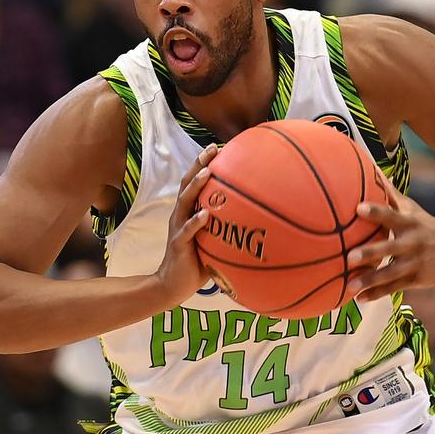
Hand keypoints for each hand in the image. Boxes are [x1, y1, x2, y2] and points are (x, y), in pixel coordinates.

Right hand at [154, 144, 217, 303]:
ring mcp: (178, 228)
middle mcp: (180, 215)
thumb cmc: (197, 264)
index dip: (204, 164)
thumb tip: (262, 224)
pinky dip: (196, 222)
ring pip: (184, 201)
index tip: (219, 148)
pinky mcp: (178, 244)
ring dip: (196, 185)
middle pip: (187, 184)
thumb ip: (229, 230)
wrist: (172, 286)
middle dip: (199, 164)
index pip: (194, 183)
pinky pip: (187, 231)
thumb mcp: (215, 243)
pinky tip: (206, 214)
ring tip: (209, 172)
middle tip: (212, 149)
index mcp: (188, 212)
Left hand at [345, 176, 434, 301]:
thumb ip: (391, 194)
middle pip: (389, 248)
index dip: (375, 211)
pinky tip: (359, 299)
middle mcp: (412, 243)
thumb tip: (372, 170)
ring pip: (390, 273)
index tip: (358, 208)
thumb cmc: (427, 225)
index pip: (390, 215)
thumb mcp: (414, 209)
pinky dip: (376, 293)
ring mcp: (415, 263)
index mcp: (409, 223)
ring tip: (350, 286)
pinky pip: (394, 287)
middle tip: (350, 257)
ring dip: (370, 280)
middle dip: (370, 253)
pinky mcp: (417, 280)